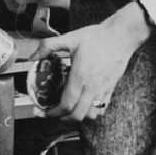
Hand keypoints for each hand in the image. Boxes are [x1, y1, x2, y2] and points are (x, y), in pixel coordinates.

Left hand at [30, 6, 145, 120]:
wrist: (121, 35)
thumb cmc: (98, 37)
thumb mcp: (70, 38)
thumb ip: (48, 46)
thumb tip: (33, 56)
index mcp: (80, 76)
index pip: (67, 104)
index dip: (54, 112)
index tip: (46, 111)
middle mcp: (93, 86)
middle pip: (78, 114)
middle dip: (64, 118)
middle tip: (55, 114)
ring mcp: (103, 89)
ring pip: (92, 114)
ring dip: (79, 116)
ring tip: (70, 111)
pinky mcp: (111, 88)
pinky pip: (102, 107)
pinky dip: (92, 111)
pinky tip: (85, 104)